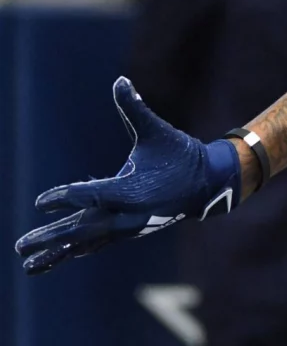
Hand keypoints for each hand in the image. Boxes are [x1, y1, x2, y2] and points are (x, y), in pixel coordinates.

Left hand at [15, 78, 244, 274]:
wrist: (209, 184)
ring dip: (56, 253)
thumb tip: (120, 81)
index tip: (39, 203)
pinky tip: (52, 259)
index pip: (90, 195)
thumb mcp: (157, 131)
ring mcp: (126, 226)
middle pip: (81, 229)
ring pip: (85, 243)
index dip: (64, 197)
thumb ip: (134, 108)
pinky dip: (73, 252)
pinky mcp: (126, 231)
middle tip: (19, 246)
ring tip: (27, 264)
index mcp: (133, 191)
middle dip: (50, 238)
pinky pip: (94, 245)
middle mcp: (127, 214)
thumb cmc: (181, 155)